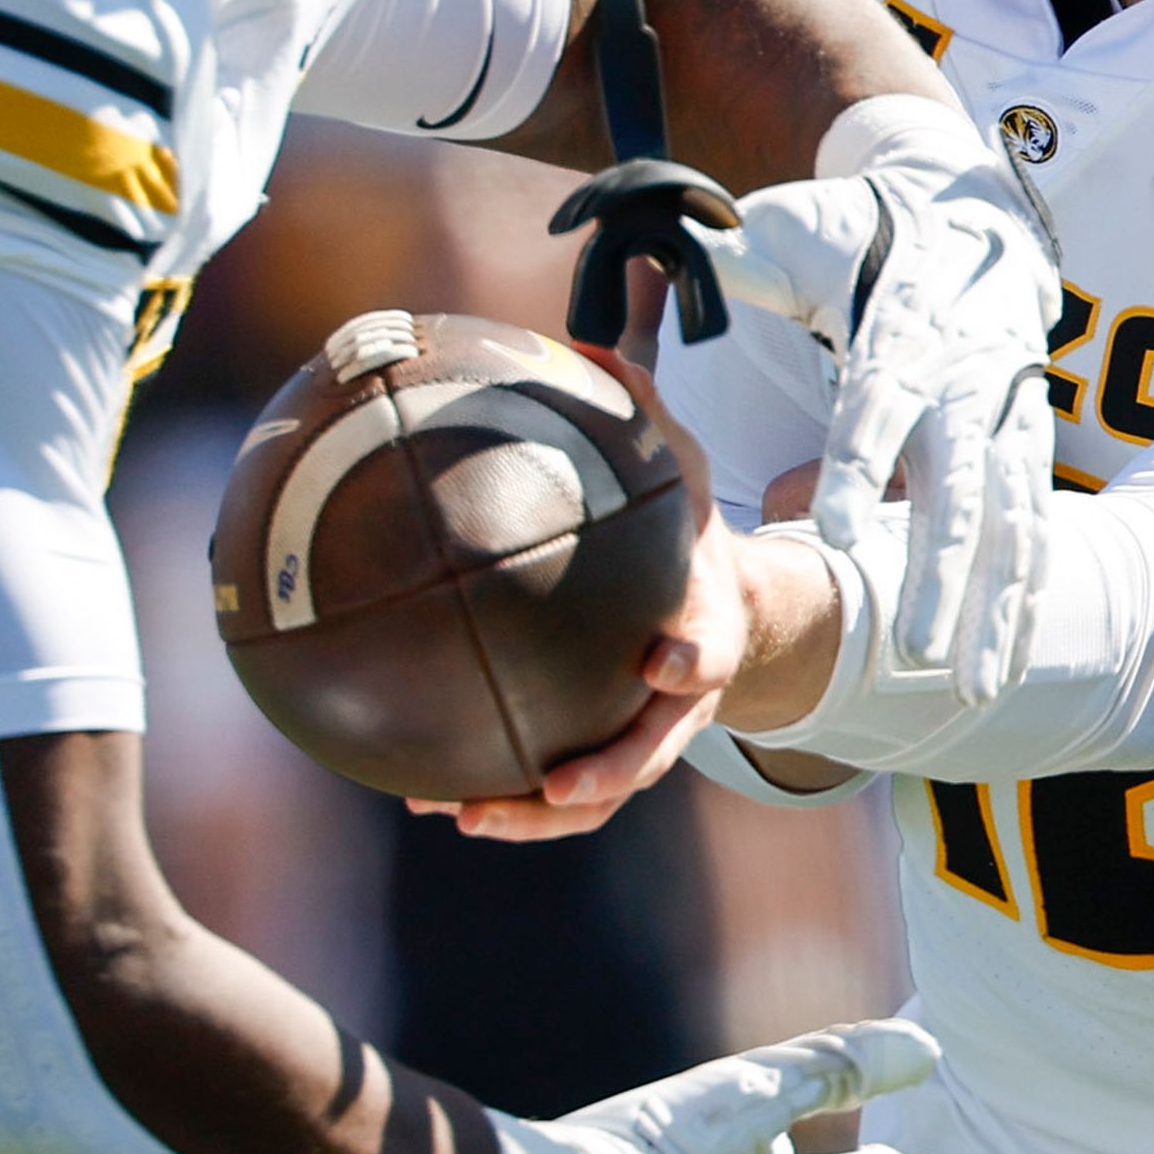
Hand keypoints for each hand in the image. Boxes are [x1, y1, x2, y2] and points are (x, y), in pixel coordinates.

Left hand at [414, 346, 738, 842]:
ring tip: (462, 814)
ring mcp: (644, 735)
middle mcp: (680, 699)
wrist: (724, 607)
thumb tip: (582, 338)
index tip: (665, 659)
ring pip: (599, 796)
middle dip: (606, 774)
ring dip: (535, 815)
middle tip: (556, 784)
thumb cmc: (684, 530)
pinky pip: (556, 796)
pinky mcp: (605, 756)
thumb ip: (641, 408)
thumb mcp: (679, 464)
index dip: (691, 658)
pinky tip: (429, 801)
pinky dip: (503, 803)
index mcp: (703, 627)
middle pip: (653, 751)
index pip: (709, 649)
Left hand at [693, 156, 1059, 703]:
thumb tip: (649, 253)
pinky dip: (1023, 599)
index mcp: (900, 335)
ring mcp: (1003, 418)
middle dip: (936, 571)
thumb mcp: (790, 231)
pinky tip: (1007, 665)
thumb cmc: (855, 234)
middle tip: (909, 649)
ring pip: (1006, 524)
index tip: (832, 530)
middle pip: (954, 487)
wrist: (967, 214)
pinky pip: (1032, 530)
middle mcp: (963, 383)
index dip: (859, 467)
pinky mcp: (1025, 442)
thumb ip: (727, 259)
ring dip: (991, 607)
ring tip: (972, 689)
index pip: (877, 408)